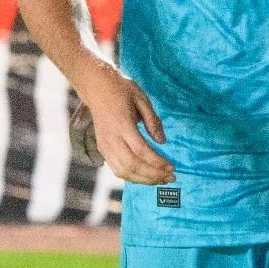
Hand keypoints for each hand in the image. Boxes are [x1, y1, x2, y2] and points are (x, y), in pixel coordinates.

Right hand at [73, 63, 173, 184]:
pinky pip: (116, 168)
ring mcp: (104, 145)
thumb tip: (162, 141)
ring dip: (143, 179)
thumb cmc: (122, 90)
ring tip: (160, 180)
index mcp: (122, 125)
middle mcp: (111, 139)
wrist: (97, 88)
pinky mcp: (102, 148)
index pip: (141, 151)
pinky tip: (145, 176)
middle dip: (153, 175)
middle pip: (132, 165)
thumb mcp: (142, 98)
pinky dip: (131, 176)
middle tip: (171, 178)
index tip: (172, 168)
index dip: (157, 162)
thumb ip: (152, 120)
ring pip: (122, 171)